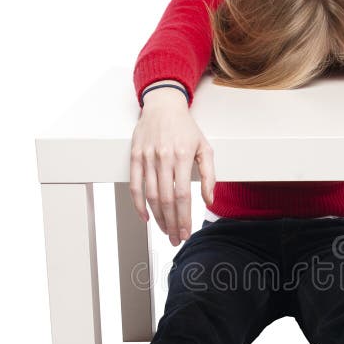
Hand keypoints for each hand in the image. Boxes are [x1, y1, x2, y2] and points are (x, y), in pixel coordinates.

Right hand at [129, 84, 215, 244]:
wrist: (163, 105)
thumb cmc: (185, 128)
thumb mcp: (204, 147)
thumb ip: (209, 175)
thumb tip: (209, 200)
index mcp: (181, 156)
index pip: (182, 195)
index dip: (184, 217)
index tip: (187, 232)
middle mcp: (163, 158)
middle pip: (166, 200)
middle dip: (172, 223)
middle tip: (176, 239)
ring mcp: (146, 157)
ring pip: (150, 196)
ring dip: (158, 218)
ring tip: (166, 231)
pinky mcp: (134, 156)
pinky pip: (134, 185)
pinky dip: (138, 204)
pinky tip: (145, 217)